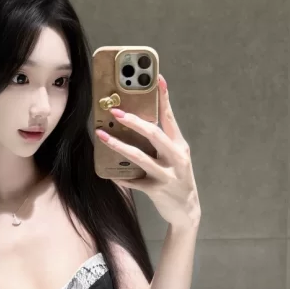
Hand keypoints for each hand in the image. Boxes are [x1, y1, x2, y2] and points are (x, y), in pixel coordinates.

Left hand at [96, 75, 200, 229]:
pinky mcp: (156, 190)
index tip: (156, 78)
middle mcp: (176, 158)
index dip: (164, 97)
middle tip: (116, 112)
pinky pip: (134, 181)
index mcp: (180, 145)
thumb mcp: (176, 157)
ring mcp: (167, 175)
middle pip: (154, 134)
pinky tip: (110, 173)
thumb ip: (161, 141)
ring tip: (102, 135)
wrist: (187, 210)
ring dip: (119, 145)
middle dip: (133, 121)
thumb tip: (137, 121)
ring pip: (140, 157)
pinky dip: (121, 176)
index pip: (170, 117)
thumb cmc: (177, 178)